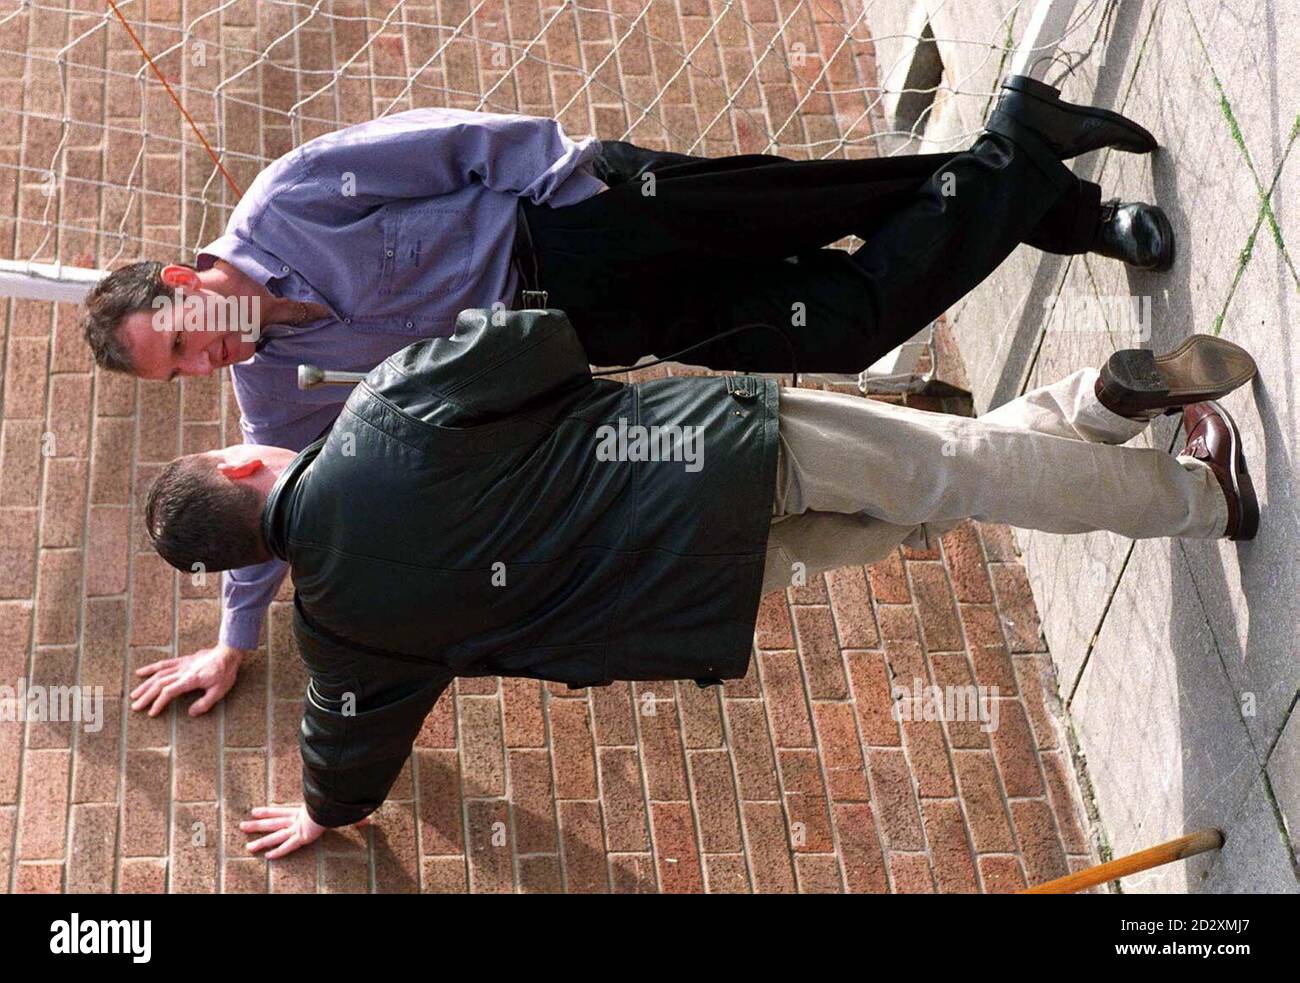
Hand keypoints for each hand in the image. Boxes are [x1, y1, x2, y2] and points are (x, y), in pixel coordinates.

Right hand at [131, 643, 246, 716]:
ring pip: (158, 674)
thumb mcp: (220, 691)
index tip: (152, 713)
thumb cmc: (225, 672)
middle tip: (136, 707)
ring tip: (134, 695)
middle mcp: (182, 672)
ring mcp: (181, 665)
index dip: (159, 703)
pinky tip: (139, 673)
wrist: (228, 653)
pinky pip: (163, 664)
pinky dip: (150, 668)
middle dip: (146, 696)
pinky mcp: (182, 661)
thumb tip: (190, 713)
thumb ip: (205, 703)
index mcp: (190, 680)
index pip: (169, 691)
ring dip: (145, 685)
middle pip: (159, 684)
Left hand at [241, 805, 369, 859]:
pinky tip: (268, 857)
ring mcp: (299, 827)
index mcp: (303, 811)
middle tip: (242, 826)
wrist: (338, 798)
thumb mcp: (341, 809)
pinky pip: (290, 846)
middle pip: (274, 822)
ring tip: (247, 846)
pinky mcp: (304, 834)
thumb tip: (368, 818)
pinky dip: (280, 851)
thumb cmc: (337, 799)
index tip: (256, 811)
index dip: (269, 811)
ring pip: (276, 835)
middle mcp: (298, 818)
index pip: (282, 811)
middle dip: (257, 825)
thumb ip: (352, 816)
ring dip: (261, 840)